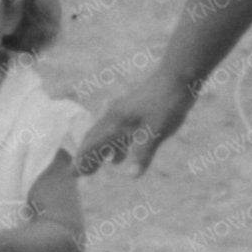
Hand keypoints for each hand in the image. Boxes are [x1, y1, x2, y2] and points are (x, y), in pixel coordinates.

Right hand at [76, 71, 197, 175]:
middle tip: (79, 174)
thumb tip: (132, 176)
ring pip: (105, 134)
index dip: (83, 160)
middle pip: (94, 139)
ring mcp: (124, 111)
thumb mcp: (156, 131)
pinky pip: (117, 130)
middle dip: (86, 156)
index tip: (73, 174)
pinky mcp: (133, 109)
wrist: (177, 76)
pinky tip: (119, 155)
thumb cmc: (167, 103)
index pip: (93, 144)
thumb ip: (142, 154)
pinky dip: (114, 144)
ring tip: (97, 167)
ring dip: (100, 151)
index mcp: (116, 122)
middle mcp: (115, 116)